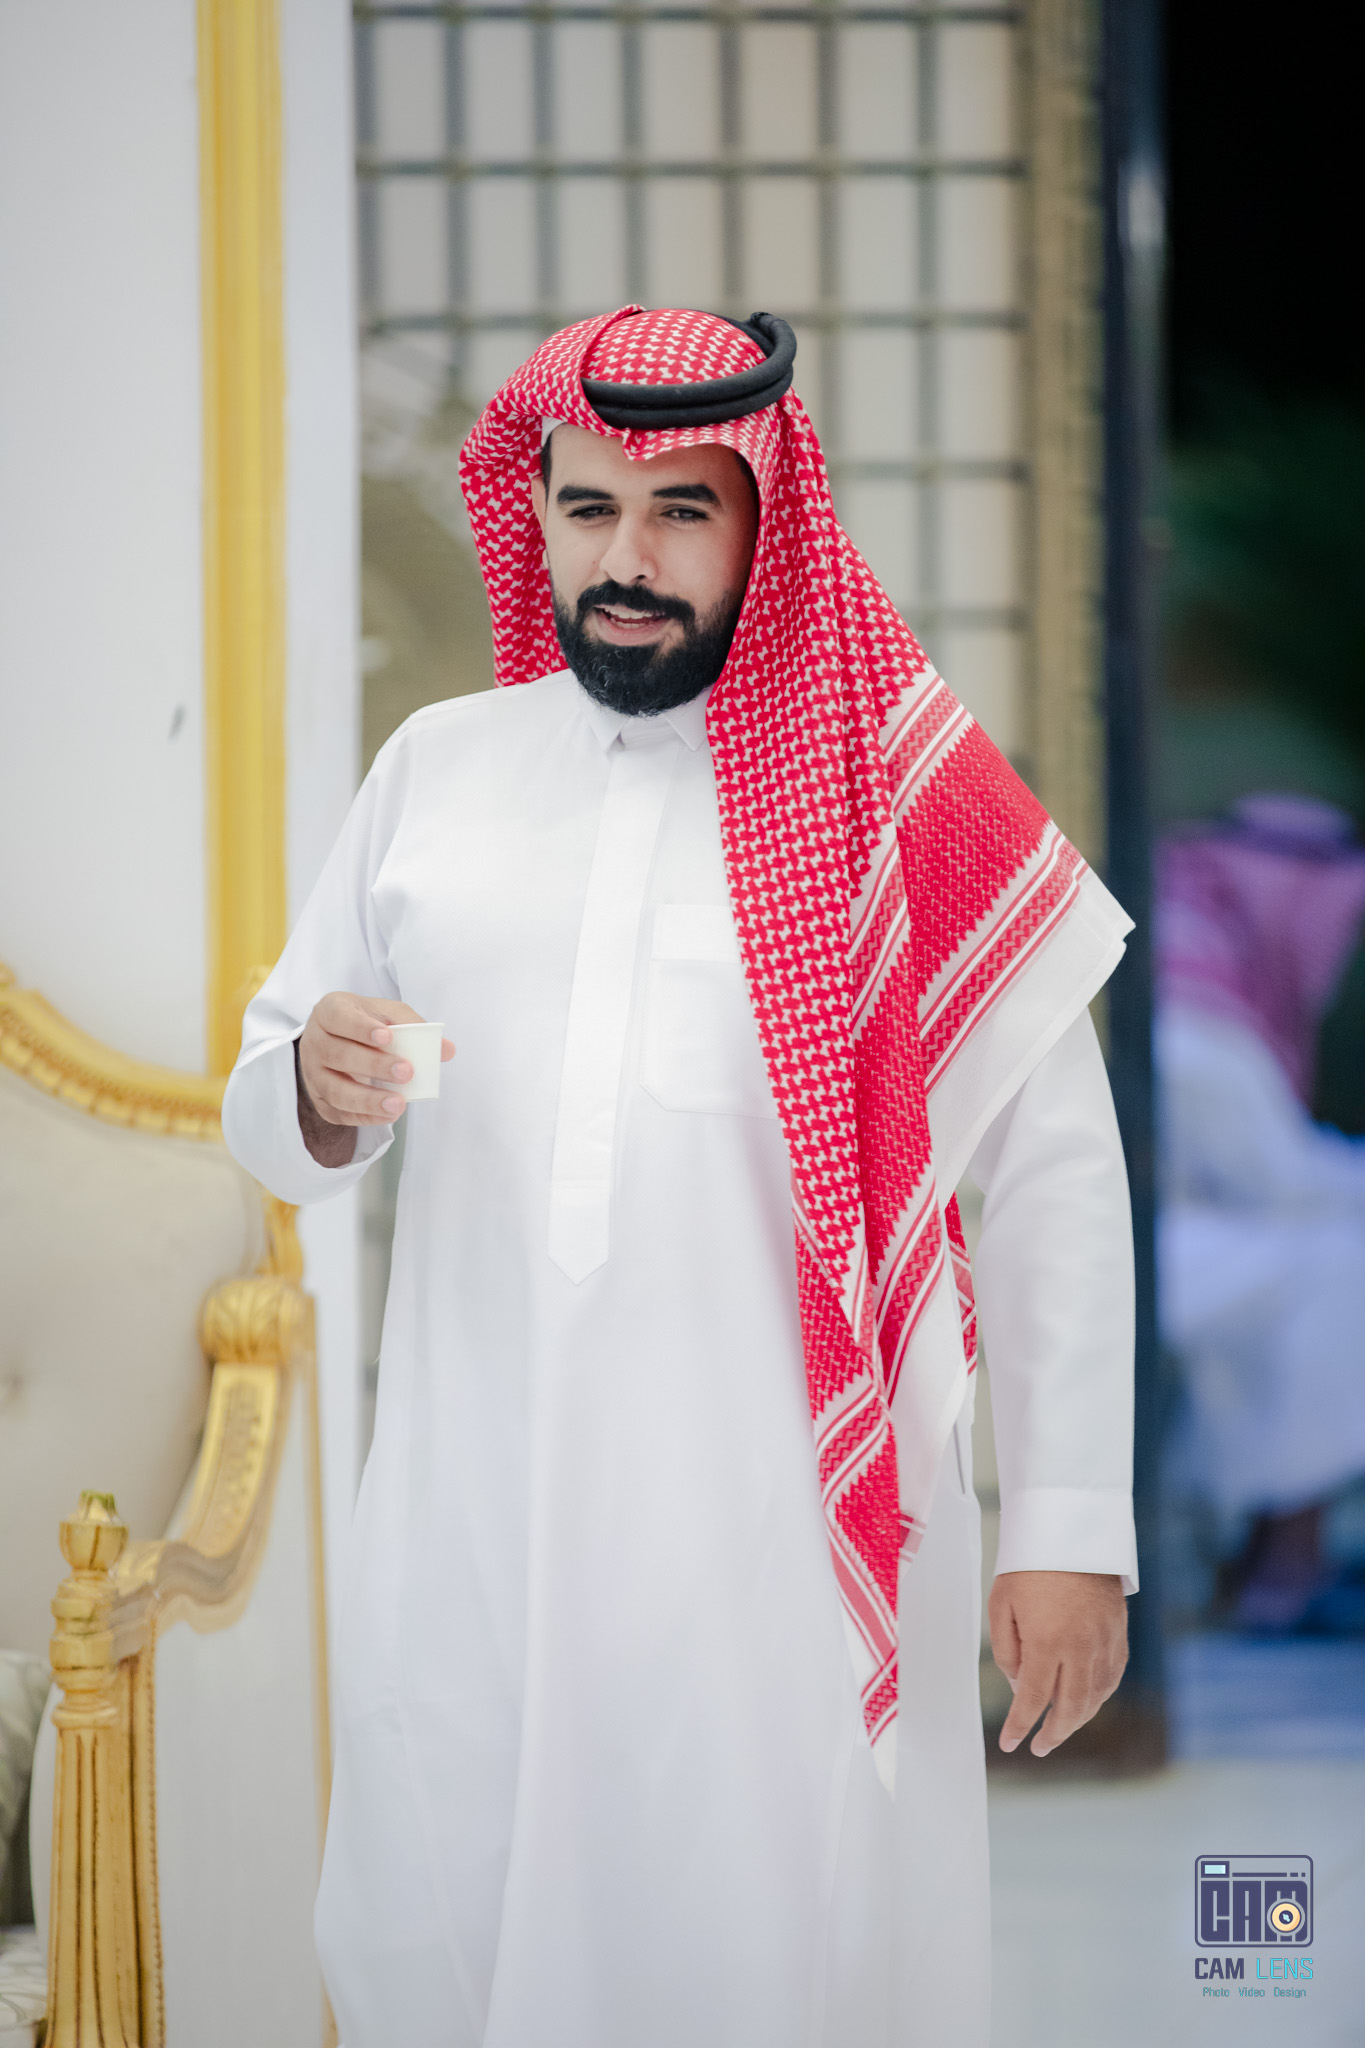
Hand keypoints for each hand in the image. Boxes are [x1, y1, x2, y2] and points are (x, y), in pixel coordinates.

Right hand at [296, 993, 454, 1165]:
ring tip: (398, 1104)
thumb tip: (447, 1050)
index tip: (388, 1037)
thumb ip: (414, 1026)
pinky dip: (363, 1117)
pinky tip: (387, 1116)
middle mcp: (315, 1042)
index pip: (339, 1018)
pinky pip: (337, 1112)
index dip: (361, 1028)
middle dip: (374, 1065)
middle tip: (406, 1072)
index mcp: (329, 1012)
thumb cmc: (364, 1022)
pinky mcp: (319, 1098)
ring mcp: (313, 1073)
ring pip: (335, 1090)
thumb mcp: (385, 1013)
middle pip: (339, 1055)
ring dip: (367, 1100)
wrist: (334, 1039)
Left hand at [989, 1570, 1127, 1756]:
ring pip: (1095, 1697)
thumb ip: (1008, 1650)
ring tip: (1060, 1727)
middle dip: (1054, 1733)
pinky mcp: (1118, 1631)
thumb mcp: (1002, 1604)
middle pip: (1070, 1708)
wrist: (1071, 1530)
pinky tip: (1087, 1700)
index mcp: (1046, 1643)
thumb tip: (1019, 1686)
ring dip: (1078, 1718)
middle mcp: (1080, 1648)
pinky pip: (1112, 1676)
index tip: (1011, 1744)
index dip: (1020, 1726)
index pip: (1032, 1700)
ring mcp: (1104, 1641)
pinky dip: (1099, 1695)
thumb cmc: (1028, 1563)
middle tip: (1040, 1746)